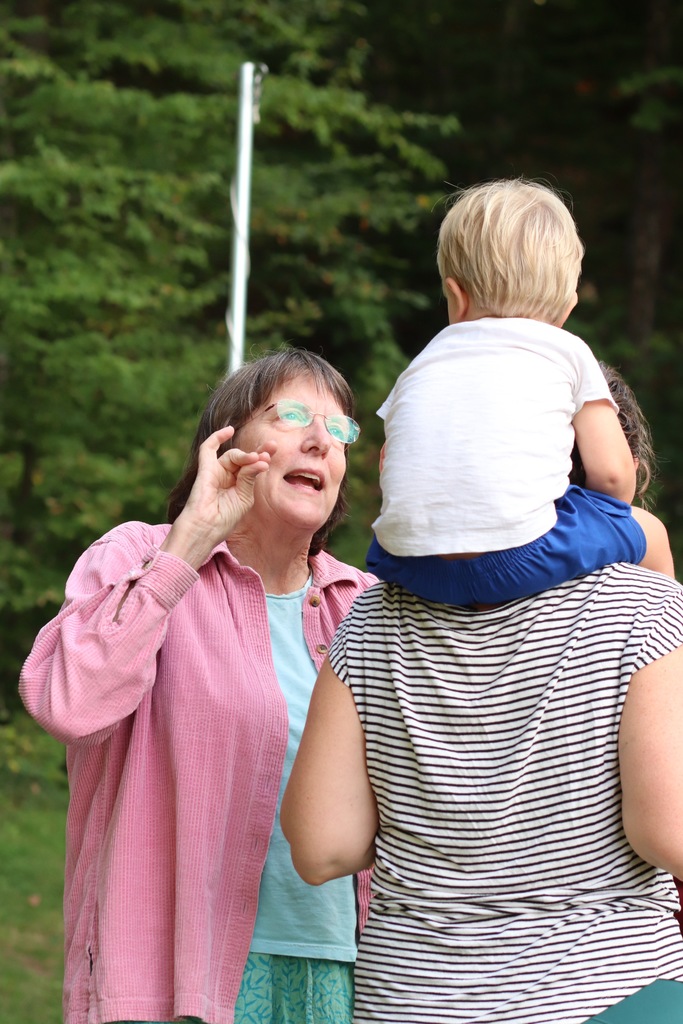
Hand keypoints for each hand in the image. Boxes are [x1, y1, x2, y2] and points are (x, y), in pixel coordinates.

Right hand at [161, 426, 274, 567]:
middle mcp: (228, 477)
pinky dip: (217, 437)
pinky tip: (229, 430)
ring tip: (256, 458)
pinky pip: (207, 449)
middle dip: (258, 452)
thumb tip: (260, 460)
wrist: (205, 530)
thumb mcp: (244, 498)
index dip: (263, 456)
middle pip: (244, 458)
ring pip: (232, 455)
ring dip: (245, 455)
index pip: (252, 466)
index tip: (273, 450)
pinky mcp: (205, 470)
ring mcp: (216, 472)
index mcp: (239, 485)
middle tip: (272, 446)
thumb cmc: (224, 520)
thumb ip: (250, 478)